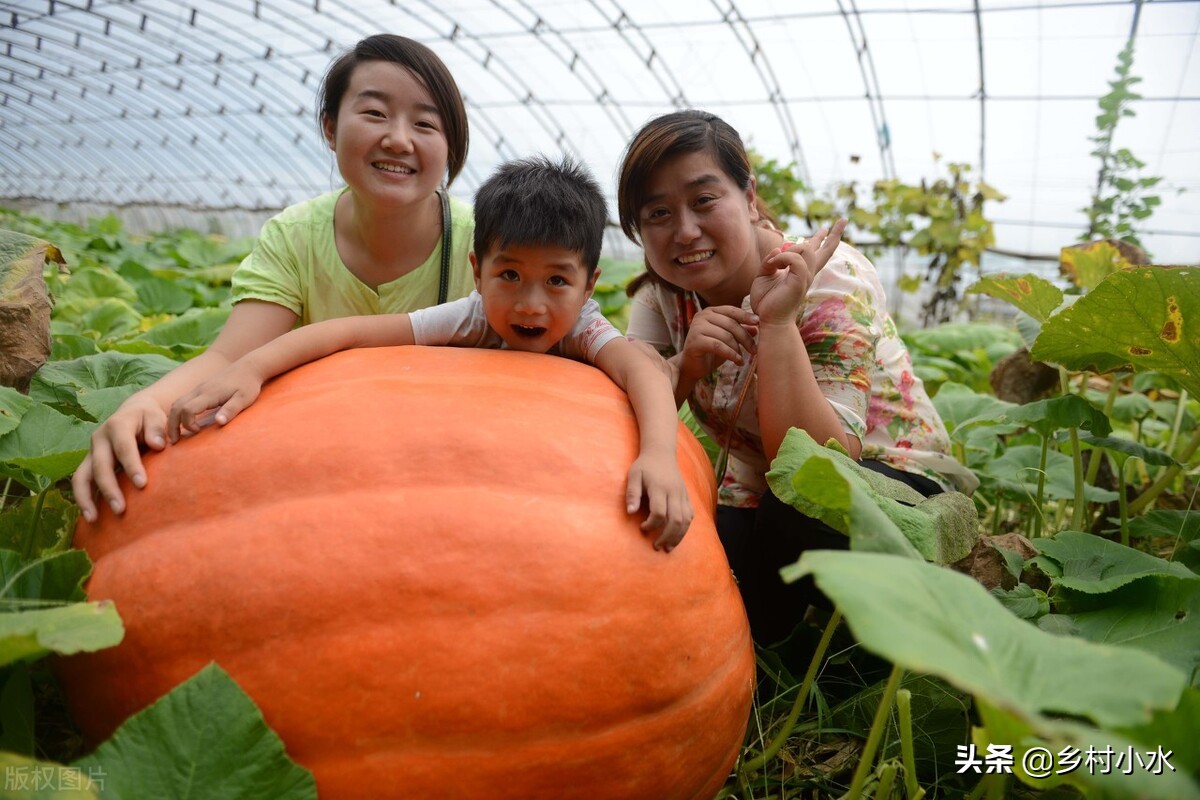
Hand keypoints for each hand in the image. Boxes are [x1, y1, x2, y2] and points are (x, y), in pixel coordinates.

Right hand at [72, 394, 168, 521]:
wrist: (134, 412)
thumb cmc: (148, 418)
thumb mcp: (156, 416)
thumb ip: (157, 428)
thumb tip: (157, 444)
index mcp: (117, 425)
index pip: (124, 448)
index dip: (132, 466)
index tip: (142, 484)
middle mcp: (100, 439)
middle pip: (100, 465)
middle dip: (109, 488)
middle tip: (120, 509)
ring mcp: (92, 452)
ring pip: (81, 476)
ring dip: (85, 498)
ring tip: (93, 519)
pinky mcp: (89, 464)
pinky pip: (81, 483)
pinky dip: (83, 499)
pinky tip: (90, 517)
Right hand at [167, 362, 264, 441]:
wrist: (248, 367)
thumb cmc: (248, 385)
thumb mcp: (244, 399)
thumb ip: (231, 410)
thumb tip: (219, 422)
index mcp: (209, 394)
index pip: (187, 409)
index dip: (188, 423)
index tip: (198, 431)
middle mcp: (199, 390)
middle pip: (176, 407)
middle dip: (172, 425)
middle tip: (174, 442)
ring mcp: (198, 389)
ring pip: (177, 403)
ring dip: (173, 419)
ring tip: (176, 435)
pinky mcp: (200, 390)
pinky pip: (183, 401)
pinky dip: (178, 413)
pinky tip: (183, 423)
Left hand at [626, 452, 693, 551]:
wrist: (661, 453)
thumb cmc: (644, 466)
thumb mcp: (633, 476)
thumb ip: (632, 494)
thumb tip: (630, 512)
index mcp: (659, 487)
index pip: (659, 512)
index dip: (651, 524)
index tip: (642, 527)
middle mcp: (674, 492)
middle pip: (676, 520)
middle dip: (667, 536)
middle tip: (657, 546)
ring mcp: (682, 494)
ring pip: (686, 520)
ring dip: (678, 536)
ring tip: (668, 547)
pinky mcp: (687, 496)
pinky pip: (690, 515)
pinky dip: (685, 528)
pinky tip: (677, 536)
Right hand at [677, 306, 758, 383]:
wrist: (691, 367)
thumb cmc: (710, 351)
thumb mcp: (728, 340)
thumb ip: (739, 331)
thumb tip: (756, 327)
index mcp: (710, 312)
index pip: (731, 310)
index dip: (745, 316)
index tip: (758, 322)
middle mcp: (702, 316)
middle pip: (731, 324)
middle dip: (745, 338)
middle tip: (754, 350)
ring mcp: (696, 327)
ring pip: (726, 336)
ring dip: (737, 349)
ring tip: (742, 358)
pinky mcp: (695, 341)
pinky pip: (718, 346)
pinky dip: (731, 354)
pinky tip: (737, 361)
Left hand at [750, 218, 846, 325]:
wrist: (768, 320)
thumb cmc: (766, 301)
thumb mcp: (763, 275)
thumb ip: (771, 260)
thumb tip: (779, 249)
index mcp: (801, 272)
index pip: (816, 252)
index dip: (824, 239)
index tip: (828, 228)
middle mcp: (808, 273)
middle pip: (826, 251)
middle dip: (835, 234)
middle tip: (843, 220)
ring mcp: (806, 277)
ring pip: (806, 248)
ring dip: (788, 250)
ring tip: (775, 263)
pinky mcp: (801, 281)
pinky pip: (795, 258)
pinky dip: (781, 257)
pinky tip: (773, 265)